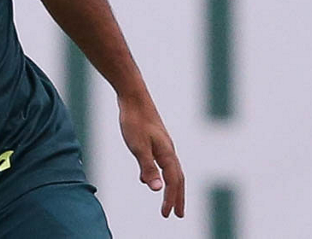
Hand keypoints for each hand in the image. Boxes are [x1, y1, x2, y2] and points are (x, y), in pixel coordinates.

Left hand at [118, 93, 184, 217]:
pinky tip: (147, 177)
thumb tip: (156, 189)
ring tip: (167, 200)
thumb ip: (147, 167)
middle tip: (178, 214)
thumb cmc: (135, 120)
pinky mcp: (155, 139)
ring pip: (171, 170)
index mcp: (166, 153)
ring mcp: (163, 144)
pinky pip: (162, 163)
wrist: (133, 96)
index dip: (170, 199)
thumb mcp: (138, 147)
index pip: (172, 182)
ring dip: (171, 187)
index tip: (166, 215)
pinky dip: (160, 175)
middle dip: (178, 197)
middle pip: (178, 178)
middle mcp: (168, 150)